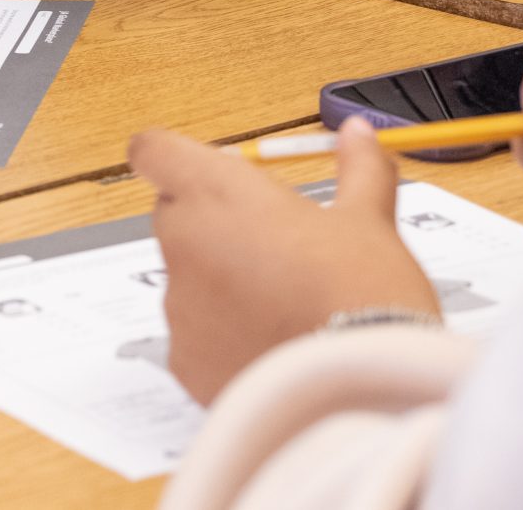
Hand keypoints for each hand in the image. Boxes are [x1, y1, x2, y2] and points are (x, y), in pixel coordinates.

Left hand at [130, 120, 437, 403]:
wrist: (361, 390)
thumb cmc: (362, 295)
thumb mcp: (369, 222)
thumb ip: (358, 169)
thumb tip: (357, 132)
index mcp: (215, 192)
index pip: (153, 151)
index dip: (174, 158)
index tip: (206, 171)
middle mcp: (182, 241)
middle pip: (175, 215)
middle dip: (215, 224)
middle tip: (277, 246)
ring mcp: (177, 304)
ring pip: (186, 278)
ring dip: (221, 283)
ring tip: (288, 304)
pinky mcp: (183, 358)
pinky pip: (194, 334)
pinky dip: (224, 336)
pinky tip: (275, 345)